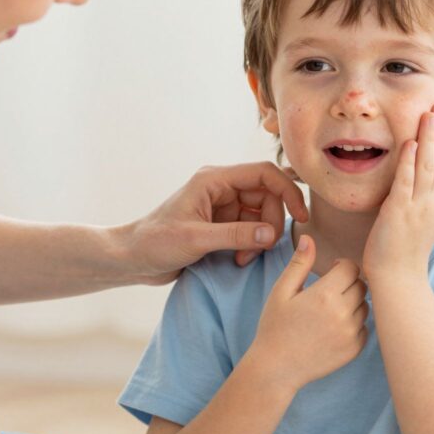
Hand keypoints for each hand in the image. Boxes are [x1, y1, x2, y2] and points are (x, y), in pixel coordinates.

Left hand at [120, 162, 308, 284]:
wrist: (132, 259)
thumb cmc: (155, 242)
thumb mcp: (196, 239)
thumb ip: (235, 235)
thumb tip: (271, 235)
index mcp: (214, 179)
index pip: (264, 173)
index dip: (287, 191)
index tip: (301, 215)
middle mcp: (221, 188)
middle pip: (268, 196)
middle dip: (270, 223)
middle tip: (262, 249)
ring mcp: (222, 207)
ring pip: (261, 215)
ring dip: (260, 238)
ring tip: (244, 258)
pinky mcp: (222, 224)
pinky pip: (250, 229)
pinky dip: (251, 245)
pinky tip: (239, 260)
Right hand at [247, 234, 367, 391]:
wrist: (277, 369)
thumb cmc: (275, 327)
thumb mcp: (282, 291)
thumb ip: (299, 263)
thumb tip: (309, 237)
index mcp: (324, 294)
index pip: (351, 267)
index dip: (342, 266)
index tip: (331, 271)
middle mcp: (342, 313)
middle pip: (361, 285)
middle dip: (348, 283)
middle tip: (330, 291)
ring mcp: (350, 333)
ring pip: (366, 305)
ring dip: (354, 303)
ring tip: (332, 310)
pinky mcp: (355, 349)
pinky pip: (365, 327)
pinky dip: (355, 324)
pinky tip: (335, 328)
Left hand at [363, 104, 433, 282]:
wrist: (399, 279)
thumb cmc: (402, 253)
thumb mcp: (416, 221)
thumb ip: (418, 200)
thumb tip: (420, 184)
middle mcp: (431, 201)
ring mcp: (417, 206)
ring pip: (426, 166)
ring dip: (428, 138)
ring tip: (429, 113)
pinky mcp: (399, 212)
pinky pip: (406, 183)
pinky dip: (409, 163)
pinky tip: (410, 144)